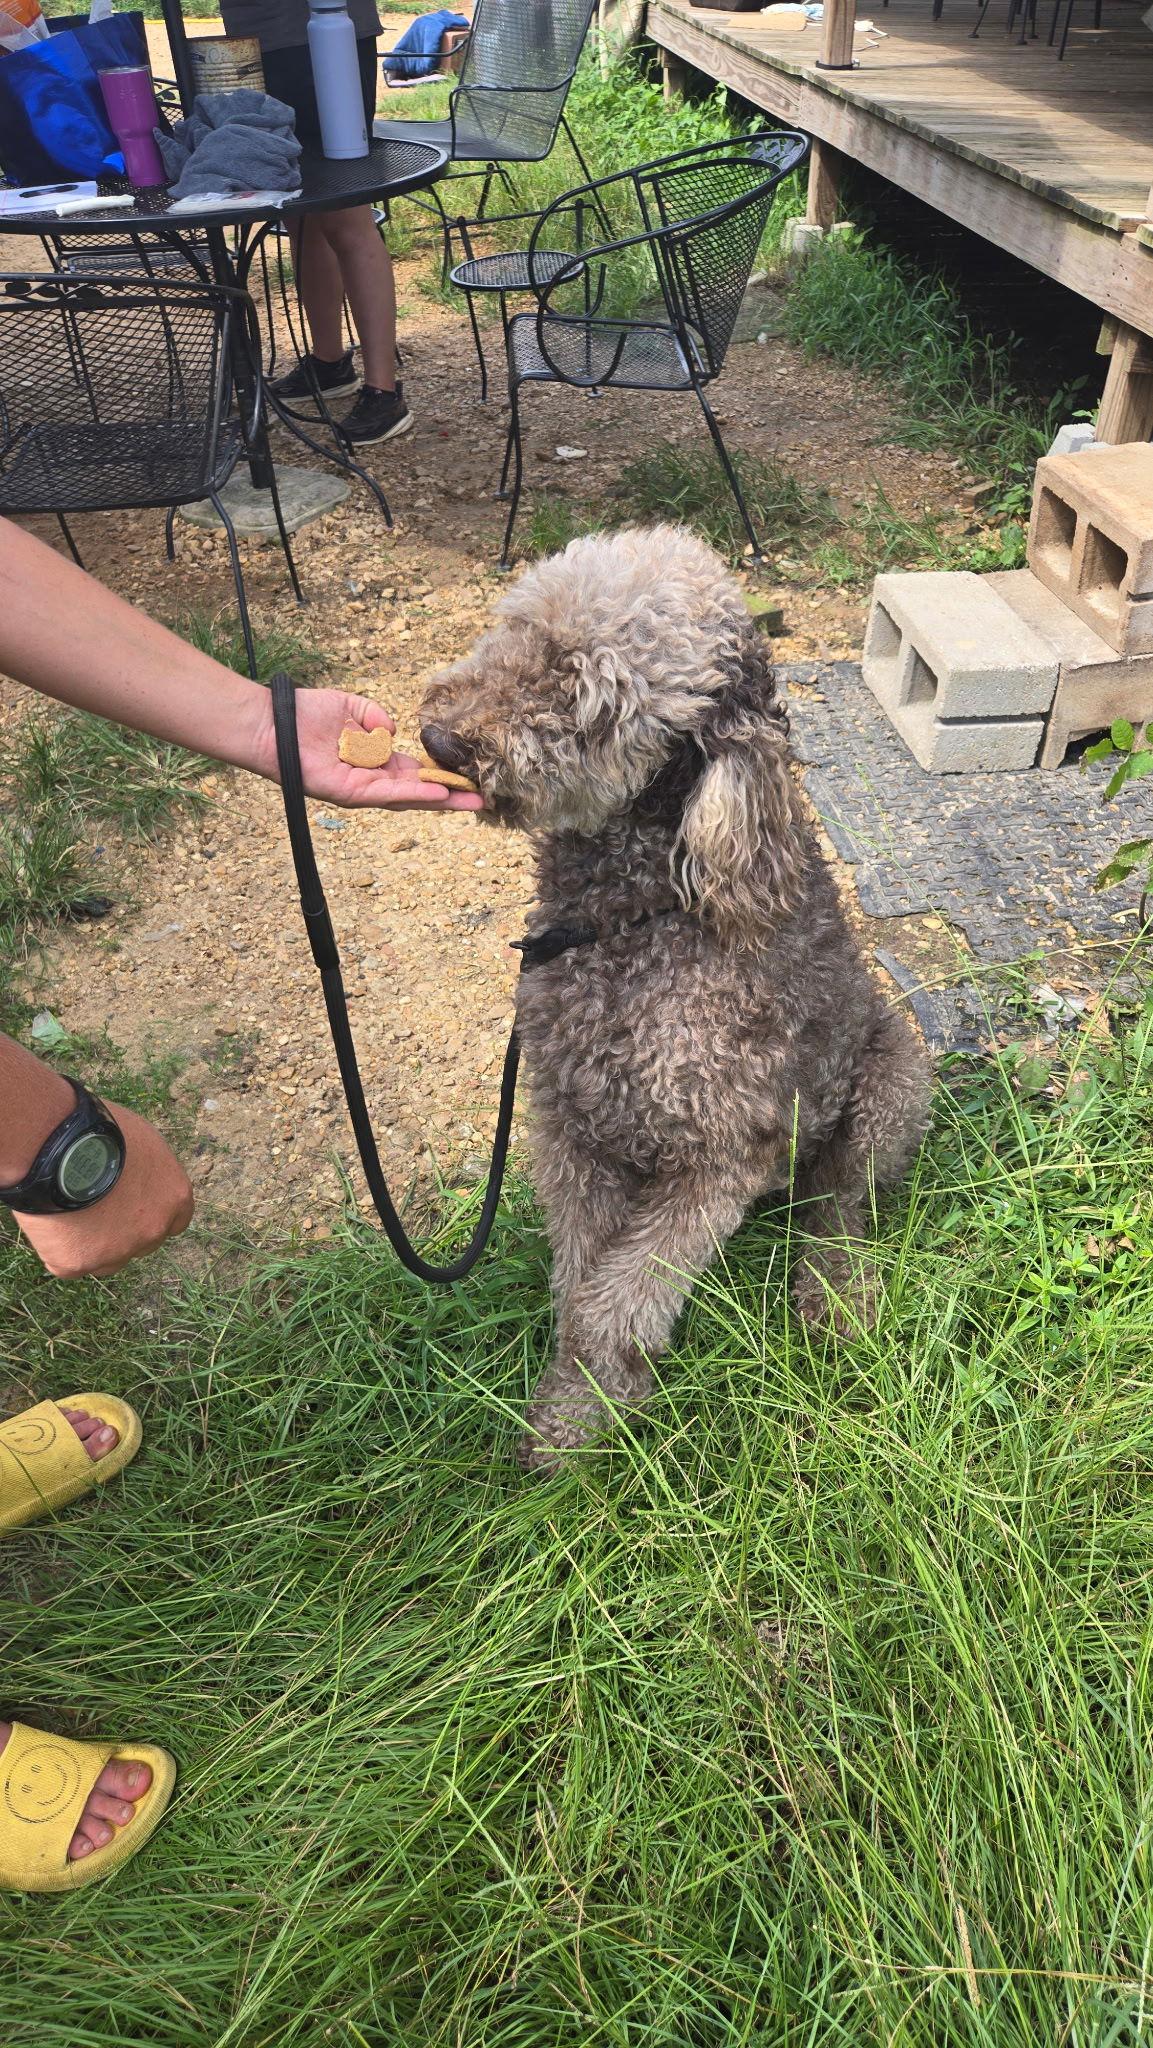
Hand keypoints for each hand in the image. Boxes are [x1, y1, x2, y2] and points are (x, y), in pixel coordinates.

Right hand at [15, 1103, 193, 1278]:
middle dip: (123, 1232)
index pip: (175, 1221)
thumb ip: (148, 1171)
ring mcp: (117, 1251)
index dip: (153, 1214)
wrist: (57, 1145)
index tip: (135, 1207)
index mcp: (174, 1197)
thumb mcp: (142, 1141)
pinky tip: (49, 1222)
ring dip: (92, 1245)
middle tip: (95, 1209)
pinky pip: (69, 1263)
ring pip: (106, 1260)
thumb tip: (140, 1178)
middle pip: (142, 1243)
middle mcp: (153, 1230)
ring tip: (67, 1214)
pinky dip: (58, 1247)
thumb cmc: (99, 1130)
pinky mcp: (78, 1263)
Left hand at [252, 688, 483, 811]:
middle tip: (481, 801)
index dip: (441, 776)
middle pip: (417, 793)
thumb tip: (392, 731)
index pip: (414, 774)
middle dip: (450, 797)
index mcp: (373, 762)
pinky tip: (434, 793)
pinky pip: (384, 794)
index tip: (468, 777)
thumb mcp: (351, 707)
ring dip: (438, 800)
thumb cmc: (305, 714)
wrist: (272, 723)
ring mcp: (359, 789)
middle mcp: (370, 780)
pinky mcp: (347, 793)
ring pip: (406, 798)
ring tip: (468, 801)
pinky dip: (410, 794)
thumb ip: (375, 716)